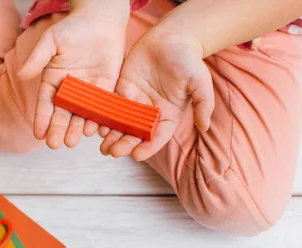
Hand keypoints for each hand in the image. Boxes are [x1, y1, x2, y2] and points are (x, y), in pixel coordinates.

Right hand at [18, 9, 126, 148]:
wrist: (101, 19)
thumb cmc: (73, 27)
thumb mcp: (51, 41)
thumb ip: (37, 59)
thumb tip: (22, 75)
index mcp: (53, 81)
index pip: (46, 103)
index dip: (42, 118)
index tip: (39, 133)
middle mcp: (70, 91)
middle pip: (63, 114)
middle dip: (58, 129)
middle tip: (56, 144)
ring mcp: (89, 92)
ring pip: (82, 114)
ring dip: (77, 129)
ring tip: (72, 141)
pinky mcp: (107, 89)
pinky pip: (102, 107)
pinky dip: (99, 119)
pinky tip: (96, 131)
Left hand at [99, 30, 214, 161]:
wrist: (173, 36)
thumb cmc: (189, 59)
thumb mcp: (201, 82)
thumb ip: (203, 104)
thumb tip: (205, 127)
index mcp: (169, 115)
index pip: (157, 137)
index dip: (147, 147)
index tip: (136, 156)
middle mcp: (151, 112)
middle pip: (136, 134)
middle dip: (124, 144)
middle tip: (113, 152)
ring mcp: (136, 101)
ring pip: (122, 123)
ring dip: (112, 135)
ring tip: (102, 146)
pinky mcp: (123, 89)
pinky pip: (112, 106)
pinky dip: (104, 116)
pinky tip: (96, 124)